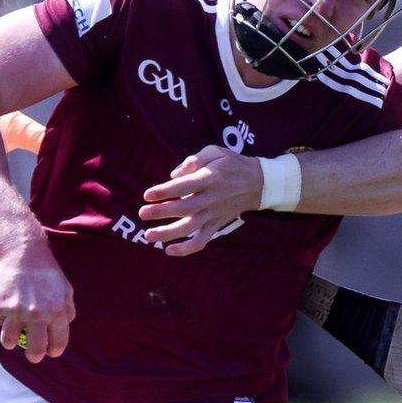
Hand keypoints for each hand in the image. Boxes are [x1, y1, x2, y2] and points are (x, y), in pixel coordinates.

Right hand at [0, 242, 74, 363]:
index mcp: (58, 312)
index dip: (54, 350)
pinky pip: (0, 323)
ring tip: (13, 339)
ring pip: (10, 342)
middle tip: (33, 355)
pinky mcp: (1, 307)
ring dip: (11, 342)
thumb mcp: (66, 290)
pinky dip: (3, 320)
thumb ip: (67, 310)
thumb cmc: (48, 273)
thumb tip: (65, 326)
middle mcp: (39, 315)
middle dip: (35, 356)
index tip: (50, 351)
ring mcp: (18, 312)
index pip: (58, 343)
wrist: (24, 254)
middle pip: (35, 350)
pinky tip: (7, 311)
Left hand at [140, 145, 261, 255]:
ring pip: (190, 228)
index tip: (147, 194)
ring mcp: (214, 214)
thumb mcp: (215, 151)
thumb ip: (194, 159)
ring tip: (148, 236)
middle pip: (184, 208)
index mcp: (210, 178)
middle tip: (142, 213)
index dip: (165, 191)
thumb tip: (173, 176)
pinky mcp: (217, 225)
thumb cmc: (232, 164)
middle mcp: (211, 198)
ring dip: (168, 234)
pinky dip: (186, 249)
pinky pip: (202, 241)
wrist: (258, 183)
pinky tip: (169, 250)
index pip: (184, 186)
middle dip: (161, 212)